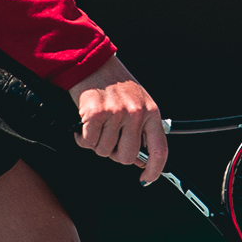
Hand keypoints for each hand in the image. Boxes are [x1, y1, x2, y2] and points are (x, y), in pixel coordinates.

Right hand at [67, 56, 166, 181]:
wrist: (92, 62)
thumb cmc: (115, 83)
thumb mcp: (138, 102)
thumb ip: (142, 130)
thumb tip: (142, 161)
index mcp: (151, 112)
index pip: (159, 150)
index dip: (154, 170)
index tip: (146, 179)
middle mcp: (136, 113)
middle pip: (126, 157)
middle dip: (114, 153)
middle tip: (108, 138)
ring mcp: (116, 114)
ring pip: (104, 151)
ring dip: (96, 143)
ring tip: (97, 125)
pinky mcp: (96, 114)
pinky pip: (88, 142)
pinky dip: (82, 138)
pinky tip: (84, 125)